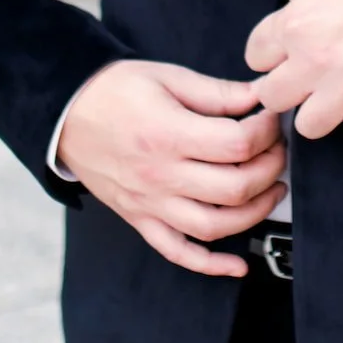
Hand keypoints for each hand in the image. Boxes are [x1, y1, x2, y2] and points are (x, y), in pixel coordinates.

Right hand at [57, 61, 285, 277]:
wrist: (65, 112)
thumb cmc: (114, 90)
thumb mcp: (168, 77)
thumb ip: (217, 92)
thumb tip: (261, 97)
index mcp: (168, 134)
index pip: (237, 145)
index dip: (266, 132)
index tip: (271, 119)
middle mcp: (160, 175)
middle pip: (234, 188)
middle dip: (270, 169)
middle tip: (277, 151)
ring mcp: (150, 204)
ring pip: (214, 227)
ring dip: (255, 213)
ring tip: (271, 190)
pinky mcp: (140, 219)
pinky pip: (178, 252)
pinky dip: (210, 265)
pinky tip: (238, 264)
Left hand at [244, 0, 342, 143]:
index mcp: (295, 24)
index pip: (255, 56)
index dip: (271, 47)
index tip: (288, 42)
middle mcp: (315, 63)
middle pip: (273, 97)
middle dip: (285, 83)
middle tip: (305, 70)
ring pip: (310, 126)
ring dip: (318, 109)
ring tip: (333, 90)